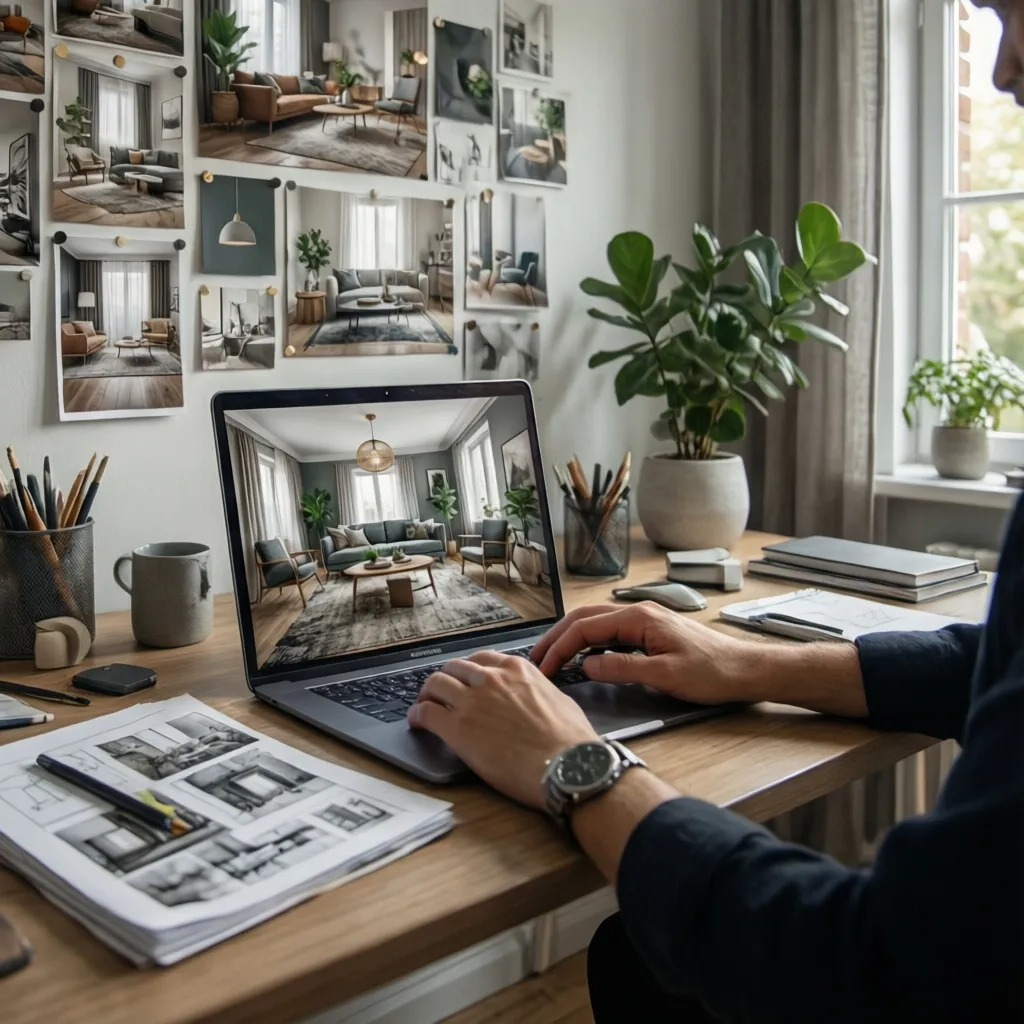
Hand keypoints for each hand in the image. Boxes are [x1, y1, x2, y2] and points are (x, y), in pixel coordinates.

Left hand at [407, 651, 598, 809]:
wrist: (567, 766)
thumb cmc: (571, 741)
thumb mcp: (559, 699)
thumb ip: (539, 691)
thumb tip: (536, 697)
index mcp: (517, 669)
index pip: (481, 660)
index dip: (468, 672)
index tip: (464, 681)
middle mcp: (491, 679)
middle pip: (453, 668)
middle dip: (445, 680)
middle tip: (440, 694)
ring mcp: (472, 701)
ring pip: (435, 684)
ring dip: (427, 694)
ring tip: (423, 705)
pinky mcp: (458, 728)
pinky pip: (426, 712)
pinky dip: (417, 715)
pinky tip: (417, 723)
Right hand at [532, 602, 762, 705]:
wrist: (746, 670)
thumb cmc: (713, 672)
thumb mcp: (665, 676)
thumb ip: (622, 669)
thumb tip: (587, 666)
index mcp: (639, 618)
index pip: (585, 627)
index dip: (560, 647)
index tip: (544, 667)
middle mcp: (640, 613)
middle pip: (585, 618)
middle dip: (557, 637)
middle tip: (538, 659)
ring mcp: (645, 620)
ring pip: (596, 622)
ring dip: (572, 637)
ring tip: (553, 657)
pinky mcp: (651, 631)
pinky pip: (610, 631)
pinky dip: (589, 641)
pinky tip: (584, 657)